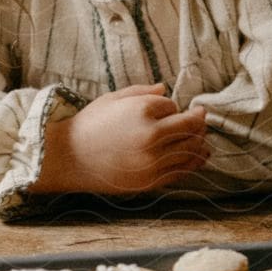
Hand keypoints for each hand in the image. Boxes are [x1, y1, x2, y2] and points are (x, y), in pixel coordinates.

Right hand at [38, 83, 209, 195]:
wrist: (68, 157)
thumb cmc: (89, 124)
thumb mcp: (113, 99)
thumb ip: (142, 92)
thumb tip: (165, 89)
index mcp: (142, 111)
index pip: (173, 107)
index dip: (172, 107)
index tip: (168, 108)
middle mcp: (151, 135)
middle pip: (189, 127)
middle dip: (197, 121)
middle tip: (201, 116)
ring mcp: (152, 160)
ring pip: (190, 149)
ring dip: (200, 141)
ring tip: (203, 137)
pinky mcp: (150, 180)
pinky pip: (180, 170)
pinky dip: (193, 162)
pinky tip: (200, 155)